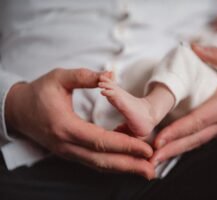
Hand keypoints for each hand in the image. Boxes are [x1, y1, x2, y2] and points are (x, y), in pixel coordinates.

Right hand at [5, 68, 154, 178]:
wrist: (18, 110)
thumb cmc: (39, 92)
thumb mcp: (59, 78)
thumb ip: (85, 76)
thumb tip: (110, 74)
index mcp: (66, 126)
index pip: (101, 140)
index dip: (125, 146)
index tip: (146, 149)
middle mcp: (67, 145)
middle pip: (103, 161)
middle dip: (130, 165)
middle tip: (152, 170)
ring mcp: (68, 152)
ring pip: (99, 165)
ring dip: (124, 169)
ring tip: (145, 171)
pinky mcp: (71, 153)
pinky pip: (94, 162)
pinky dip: (113, 165)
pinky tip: (127, 164)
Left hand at [151, 45, 216, 165]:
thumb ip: (215, 54)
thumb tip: (192, 47)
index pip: (197, 120)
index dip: (178, 130)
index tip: (160, 139)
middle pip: (193, 139)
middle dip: (171, 149)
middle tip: (151, 158)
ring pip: (195, 144)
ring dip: (175, 154)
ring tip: (155, 161)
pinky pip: (199, 143)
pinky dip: (183, 150)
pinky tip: (169, 154)